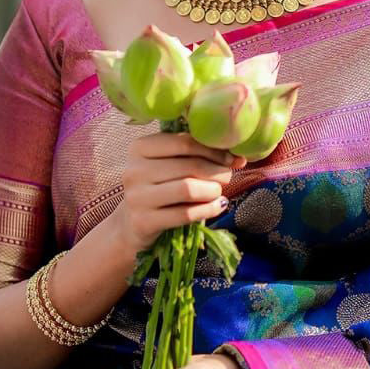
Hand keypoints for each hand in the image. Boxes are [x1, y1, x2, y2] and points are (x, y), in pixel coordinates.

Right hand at [112, 131, 246, 257]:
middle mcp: (134, 170)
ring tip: (219, 193)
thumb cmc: (159, 190)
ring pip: (188, 189)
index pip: (185, 143)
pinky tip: (217, 206)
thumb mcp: (168, 166)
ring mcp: (137, 197)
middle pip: (189, 166)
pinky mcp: (144, 221)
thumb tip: (238, 156)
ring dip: (212, 191)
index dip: (214, 150)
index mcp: (140, 148)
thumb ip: (195, 156)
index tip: (231, 159)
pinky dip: (208, 210)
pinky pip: (186, 214)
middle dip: (217, 172)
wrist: (132, 225)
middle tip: (227, 177)